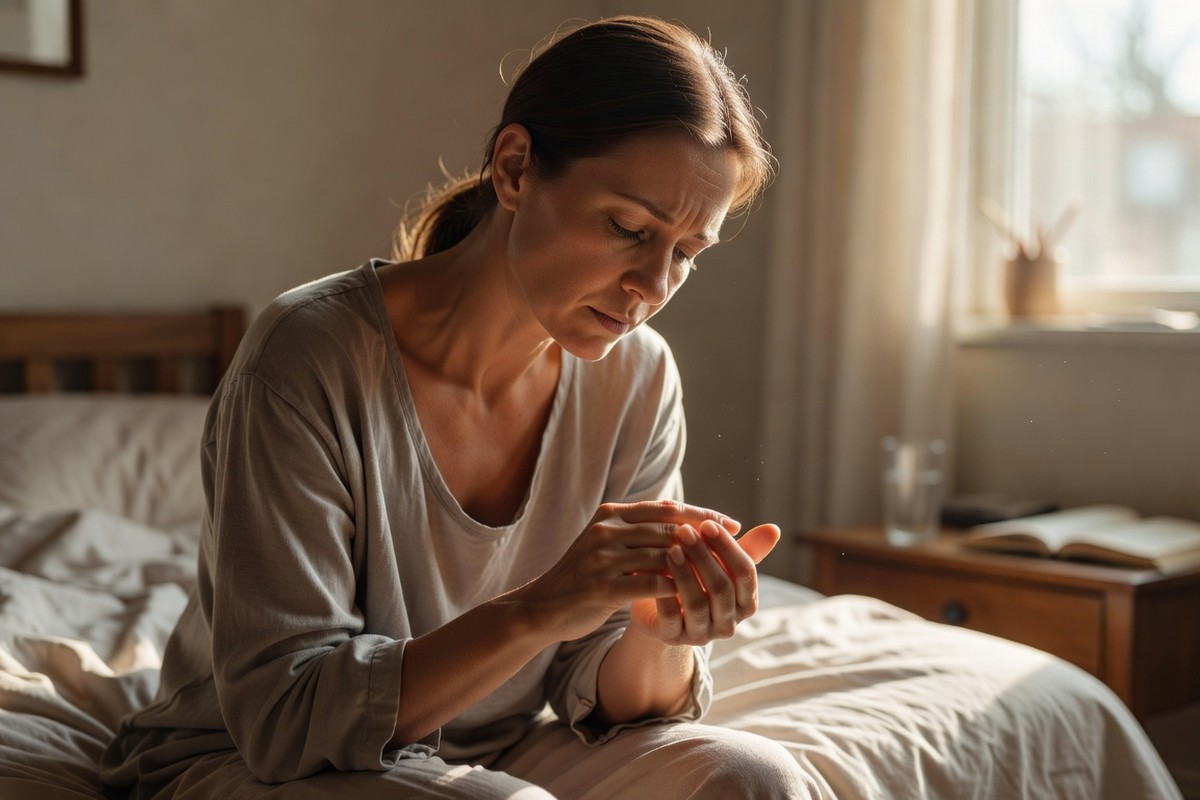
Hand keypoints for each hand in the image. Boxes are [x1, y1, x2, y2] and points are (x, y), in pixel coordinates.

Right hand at [516, 501, 739, 641]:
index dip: (701, 514)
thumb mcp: (607, 544)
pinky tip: (696, 596)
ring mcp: (603, 558)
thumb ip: (639, 531)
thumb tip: (684, 518)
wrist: (543, 606)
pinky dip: (676, 589)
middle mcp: (606, 530)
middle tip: (737, 546)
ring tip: (723, 572)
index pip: (666, 508)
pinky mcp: (602, 587)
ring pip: (663, 555)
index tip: (731, 523)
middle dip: (707, 536)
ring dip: (696, 563)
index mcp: (611, 515)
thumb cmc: (584, 576)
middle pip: (669, 528)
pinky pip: (650, 584)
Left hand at [629, 521, 779, 644]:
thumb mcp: (720, 563)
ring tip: (671, 549)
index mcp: (746, 602)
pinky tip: (655, 573)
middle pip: (721, 588)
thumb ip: (746, 548)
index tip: (708, 524)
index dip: (728, 548)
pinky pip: (671, 619)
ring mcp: (702, 634)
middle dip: (703, 557)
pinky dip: (665, 595)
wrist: (661, 609)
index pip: (745, 574)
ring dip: (685, 574)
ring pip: (697, 604)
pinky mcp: (673, 638)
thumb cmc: (698, 578)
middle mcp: (728, 622)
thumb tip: (774, 528)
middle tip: (685, 531)